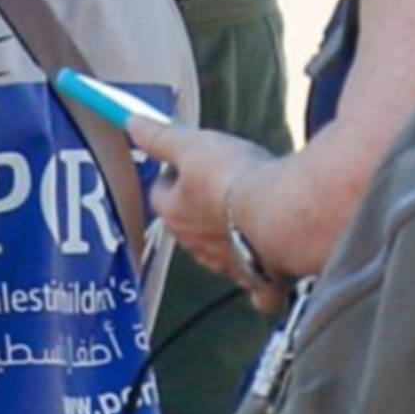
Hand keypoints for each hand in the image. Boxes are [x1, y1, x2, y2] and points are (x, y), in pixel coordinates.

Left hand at [126, 118, 276, 297]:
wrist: (283, 215)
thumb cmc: (236, 180)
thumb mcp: (192, 145)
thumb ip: (160, 137)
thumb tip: (131, 125)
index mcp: (176, 213)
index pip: (160, 194)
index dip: (171, 175)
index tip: (183, 162)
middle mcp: (197, 245)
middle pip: (189, 226)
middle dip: (200, 209)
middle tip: (220, 186)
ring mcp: (229, 265)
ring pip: (221, 254)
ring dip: (229, 238)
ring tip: (250, 216)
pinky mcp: (261, 281)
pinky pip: (258, 288)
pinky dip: (262, 283)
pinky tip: (271, 274)